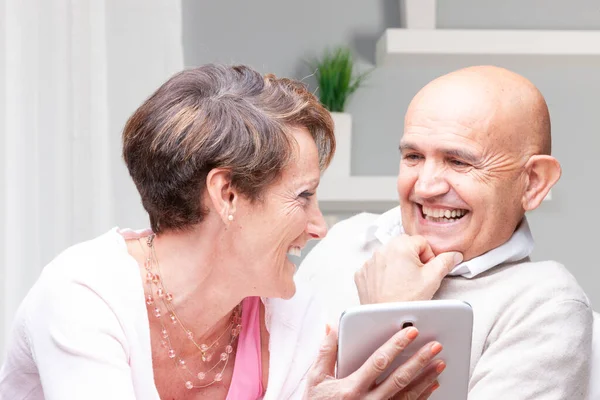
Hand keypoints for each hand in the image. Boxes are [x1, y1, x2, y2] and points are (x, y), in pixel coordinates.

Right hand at [304, 325, 444, 399]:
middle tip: (435, 346)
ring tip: (440, 363)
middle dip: (419, 360)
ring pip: (407, 395)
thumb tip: (332, 328)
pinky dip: (421, 397)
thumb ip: (326, 352)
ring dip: (426, 379)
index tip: (411, 332)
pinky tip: (432, 386)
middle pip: (400, 379)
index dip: (396, 345)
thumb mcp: (315, 379)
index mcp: (351, 388)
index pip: (379, 362)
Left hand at [355, 234, 462, 303]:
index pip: (421, 242)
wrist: (387, 319)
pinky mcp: (362, 273)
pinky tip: (390, 286)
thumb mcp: (433, 279)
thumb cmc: (407, 301)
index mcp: (400, 246)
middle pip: (404, 245)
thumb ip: (446, 262)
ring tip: (403, 283)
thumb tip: (454, 255)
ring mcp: (370, 262)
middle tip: (416, 277)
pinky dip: (383, 273)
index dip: (428, 256)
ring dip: (398, 264)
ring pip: (389, 255)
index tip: (426, 270)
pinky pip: (376, 266)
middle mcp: (382, 250)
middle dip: (413, 257)